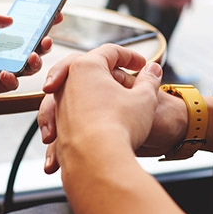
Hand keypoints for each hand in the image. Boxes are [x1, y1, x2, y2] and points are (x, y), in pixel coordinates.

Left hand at [0, 10, 55, 94]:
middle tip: (45, 40)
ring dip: (33, 62)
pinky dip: (13, 78)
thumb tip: (10, 19)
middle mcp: (0, 52)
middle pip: (30, 48)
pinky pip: (10, 83)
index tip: (55, 15)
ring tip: (32, 57)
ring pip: (25, 67)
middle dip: (43, 44)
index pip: (23, 27)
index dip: (41, 22)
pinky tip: (7, 72)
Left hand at [37, 44, 165, 173]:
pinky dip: (84, 119)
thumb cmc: (119, 125)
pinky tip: (98, 128)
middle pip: (85, 68)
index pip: (110, 52)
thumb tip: (153, 70)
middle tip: (121, 75)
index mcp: (86, 67)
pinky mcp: (59, 128)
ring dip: (92, 95)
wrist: (97, 161)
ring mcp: (60, 106)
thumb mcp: (144, 98)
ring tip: (112, 105)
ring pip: (75, 92)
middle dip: (105, 71)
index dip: (130, 56)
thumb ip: (149, 80)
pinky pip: (71, 117)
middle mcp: (67, 83)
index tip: (143, 65)